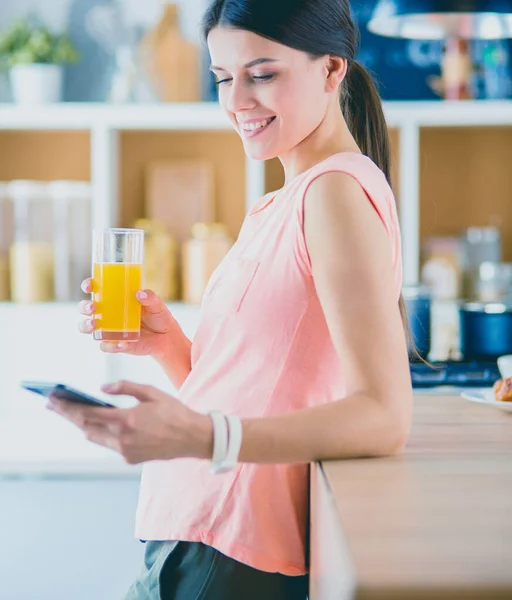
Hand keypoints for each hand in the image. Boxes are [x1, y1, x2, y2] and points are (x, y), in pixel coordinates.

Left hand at [47, 381, 212, 464]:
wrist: (192, 438)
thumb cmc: (174, 411)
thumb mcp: (151, 392)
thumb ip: (125, 388)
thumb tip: (101, 390)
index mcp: (126, 419)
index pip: (88, 412)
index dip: (68, 405)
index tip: (54, 397)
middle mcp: (122, 438)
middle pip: (85, 426)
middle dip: (67, 414)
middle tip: (52, 404)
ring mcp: (124, 451)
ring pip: (94, 437)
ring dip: (82, 425)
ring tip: (69, 413)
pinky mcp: (130, 458)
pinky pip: (109, 444)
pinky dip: (100, 433)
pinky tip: (95, 424)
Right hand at [78, 279, 180, 357]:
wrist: (165, 337)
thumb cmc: (158, 315)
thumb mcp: (157, 304)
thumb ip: (150, 298)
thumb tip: (140, 293)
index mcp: (115, 298)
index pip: (96, 289)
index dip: (88, 285)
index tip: (89, 286)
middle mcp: (107, 313)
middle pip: (86, 308)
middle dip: (85, 307)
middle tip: (93, 307)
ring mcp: (109, 329)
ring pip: (88, 327)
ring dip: (86, 326)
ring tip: (94, 325)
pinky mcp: (114, 343)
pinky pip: (105, 345)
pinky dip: (110, 346)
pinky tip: (122, 343)